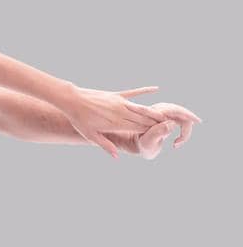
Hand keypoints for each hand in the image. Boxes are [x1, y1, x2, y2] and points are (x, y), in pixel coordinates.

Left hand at [65, 86, 199, 157]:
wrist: (71, 99)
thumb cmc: (79, 120)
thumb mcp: (91, 136)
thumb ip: (106, 146)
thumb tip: (117, 158)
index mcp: (116, 123)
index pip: (138, 129)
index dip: (151, 131)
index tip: (165, 133)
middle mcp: (121, 111)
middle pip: (143, 118)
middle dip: (158, 121)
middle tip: (174, 123)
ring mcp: (119, 102)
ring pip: (141, 107)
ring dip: (154, 110)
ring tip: (168, 112)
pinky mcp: (116, 94)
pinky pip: (133, 92)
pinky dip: (145, 90)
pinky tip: (156, 88)